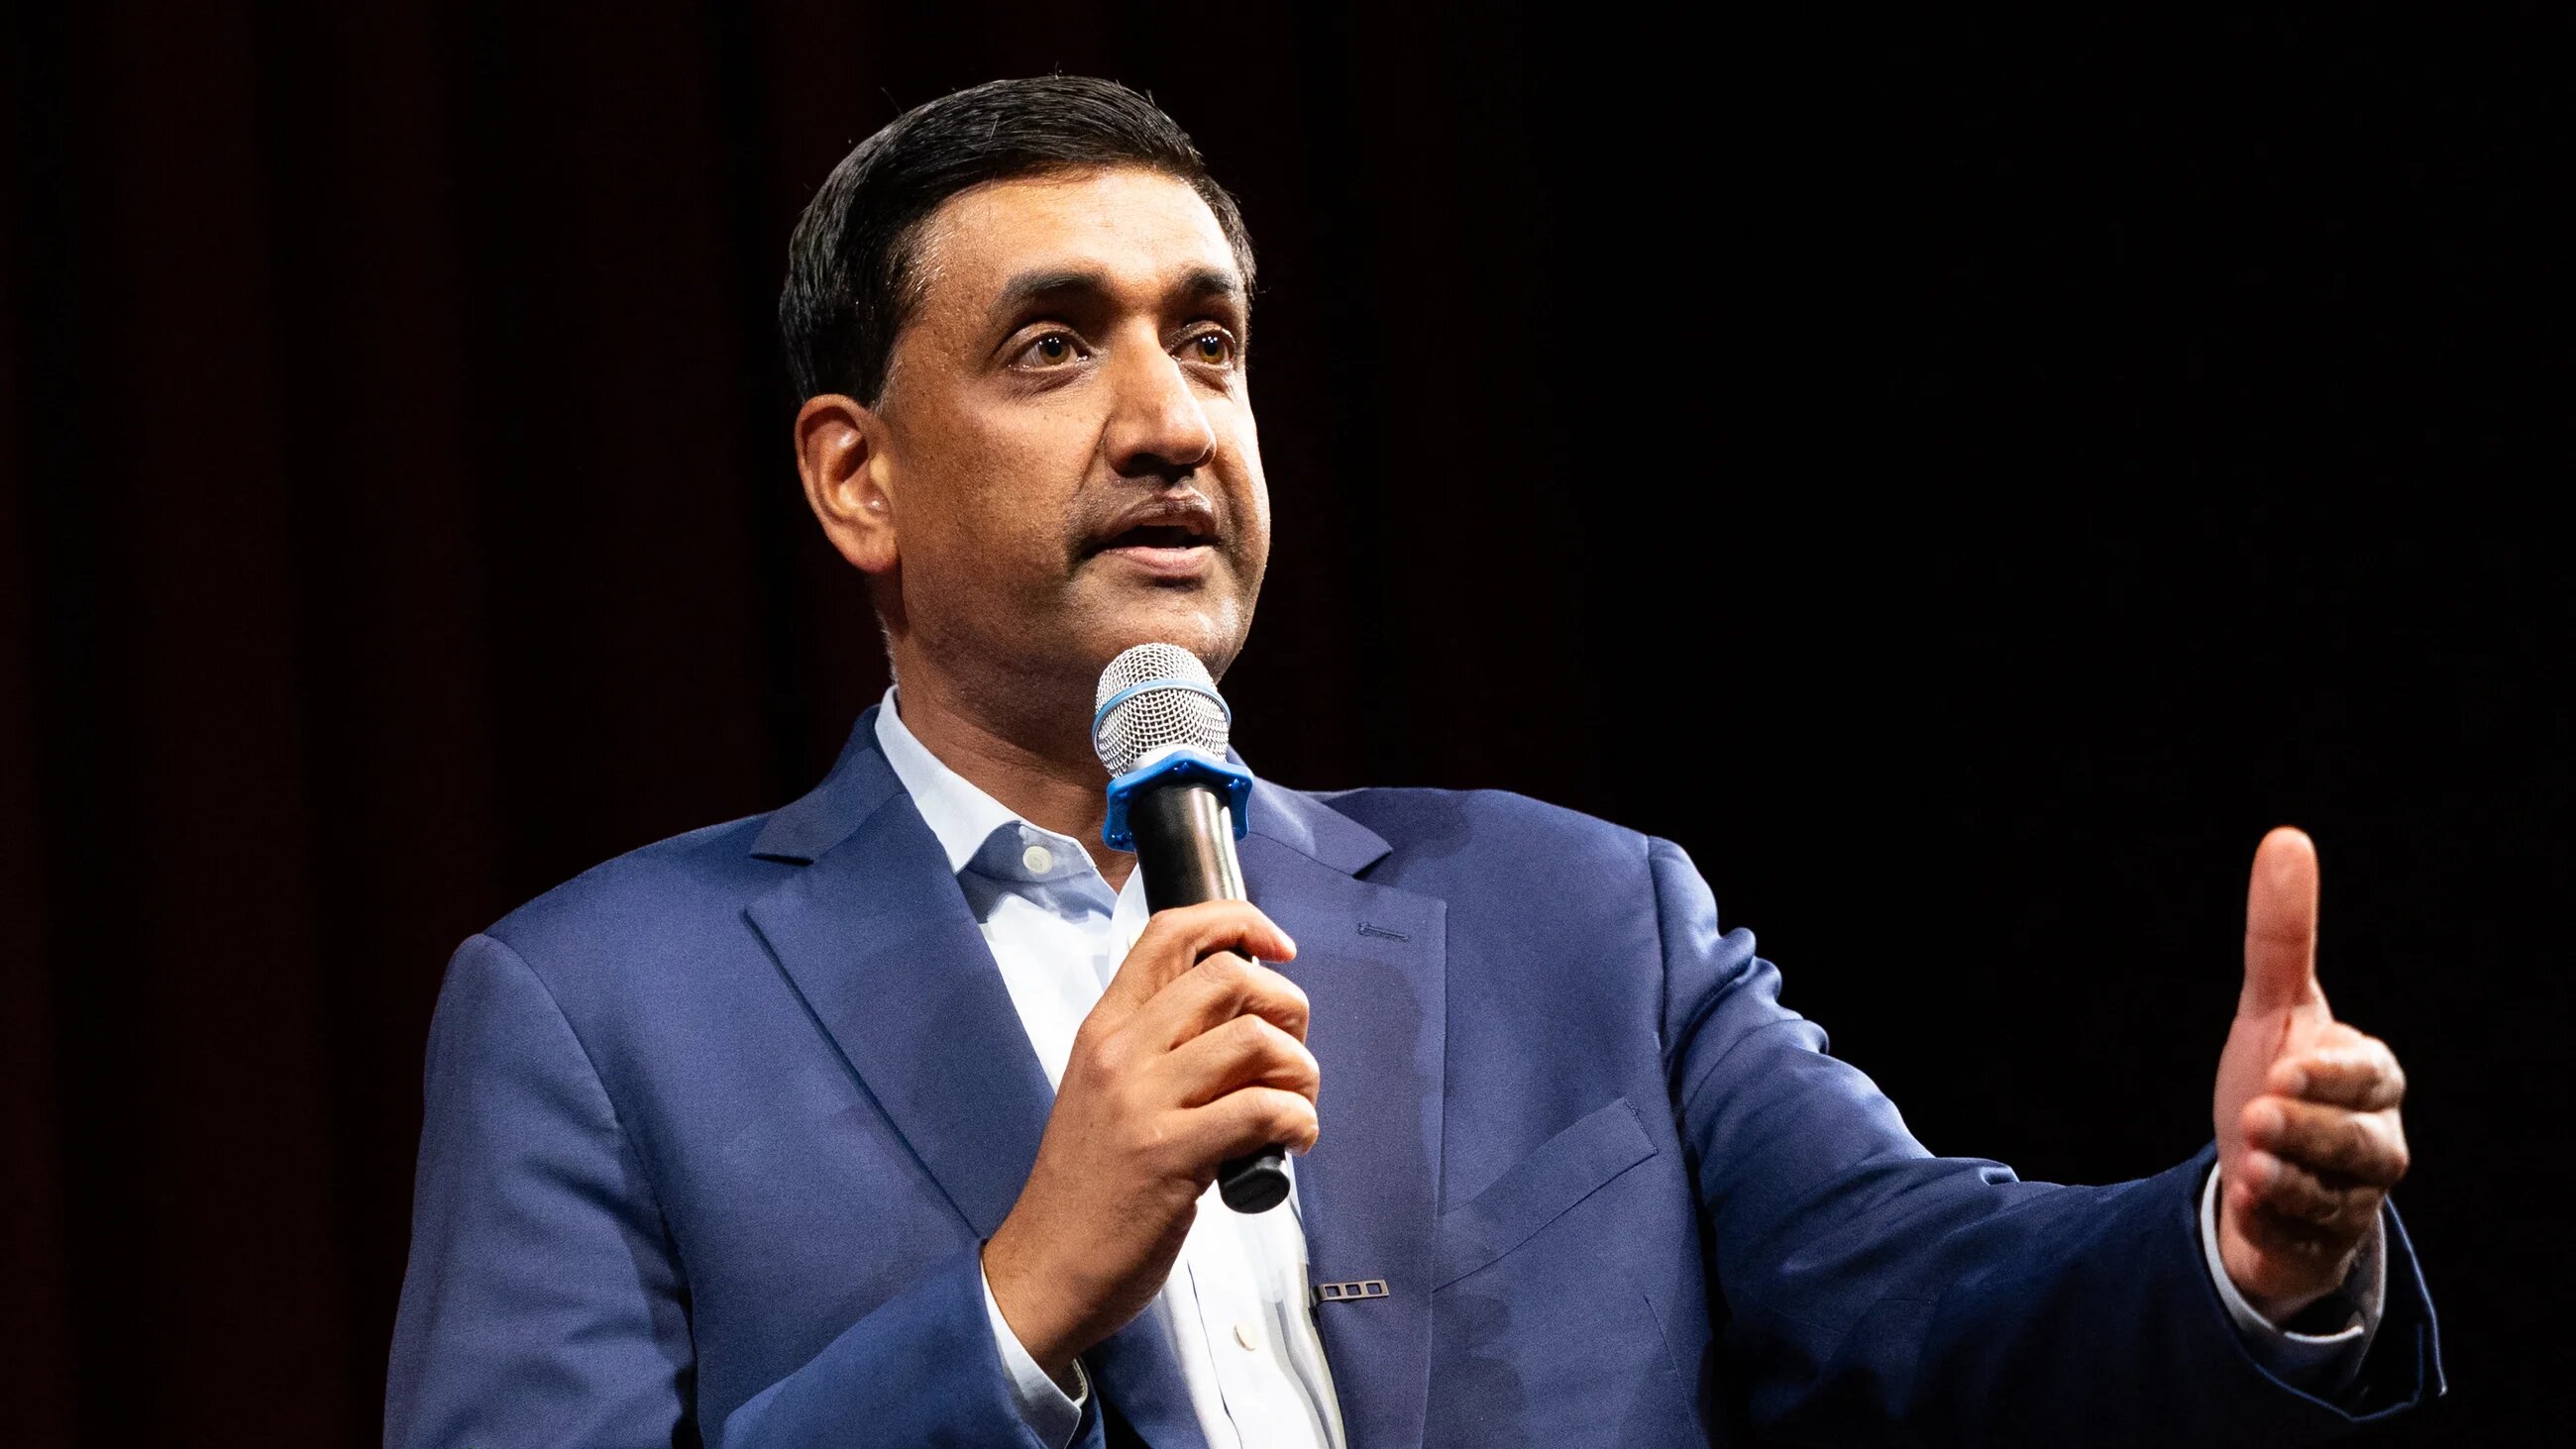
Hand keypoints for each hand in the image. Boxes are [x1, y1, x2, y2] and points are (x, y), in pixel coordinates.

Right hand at [981, 900, 1317, 1382]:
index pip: (1170, 933)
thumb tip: (1249, 1023)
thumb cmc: (1088, 1186)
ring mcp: (1142, 1102)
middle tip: (1291, 1054)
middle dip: (1288, 1006)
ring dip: (1301, 1070)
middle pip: (1229, 977)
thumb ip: (1161, 1049)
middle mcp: (1121, 1052)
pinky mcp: (1170, 1155)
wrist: (1047, 1267)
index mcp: (1104, 1028)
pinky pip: (1262, 1109)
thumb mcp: (1108, 1092)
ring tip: (1295, 1104)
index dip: (1238, 921)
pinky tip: (1293, 1141)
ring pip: (1256, 1039)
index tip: (1279, 946)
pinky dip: (1300, 1121)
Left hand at [2212, 827, 2409, 1321]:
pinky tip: (2245, 1205)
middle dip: (2311, 1132)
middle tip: (2255, 1118)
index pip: (2372, 1075)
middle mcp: (2376, 1140)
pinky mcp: (2320, 1240)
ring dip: (2294, 1180)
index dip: (2333, 1075)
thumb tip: (2286, 839)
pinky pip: (2309, 1238)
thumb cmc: (2279, 1076)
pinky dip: (2277, 1221)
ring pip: (2343, 1196)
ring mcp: (2353, 1196)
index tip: (2286, 1068)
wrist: (2262, 1166)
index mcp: (2370, 1079)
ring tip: (2250, 1166)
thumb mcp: (2271, 1005)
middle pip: (2366, 1143)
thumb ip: (2282, 933)